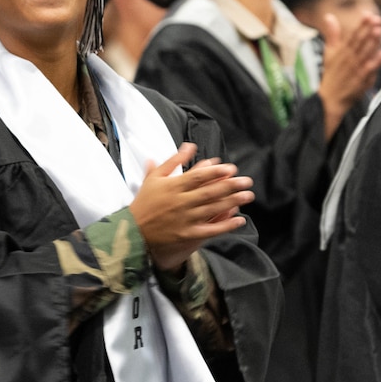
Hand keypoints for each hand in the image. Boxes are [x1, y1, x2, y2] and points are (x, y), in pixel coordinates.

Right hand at [129, 142, 253, 271]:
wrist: (132, 232)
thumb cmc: (144, 202)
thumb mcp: (154, 178)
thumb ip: (173, 161)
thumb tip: (190, 145)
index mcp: (172, 187)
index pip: (197, 177)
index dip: (215, 172)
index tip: (231, 168)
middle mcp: (180, 202)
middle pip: (209, 192)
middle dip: (230, 186)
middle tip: (247, 181)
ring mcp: (185, 219)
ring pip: (212, 209)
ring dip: (232, 202)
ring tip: (248, 195)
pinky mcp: (188, 235)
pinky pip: (210, 230)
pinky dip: (226, 225)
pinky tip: (240, 219)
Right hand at [319, 10, 380, 138]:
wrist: (329, 100)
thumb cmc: (331, 75)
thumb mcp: (329, 52)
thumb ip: (332, 34)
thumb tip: (328, 16)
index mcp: (341, 51)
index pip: (352, 35)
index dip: (361, 25)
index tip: (368, 15)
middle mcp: (349, 58)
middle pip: (360, 42)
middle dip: (368, 30)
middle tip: (376, 19)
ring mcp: (356, 69)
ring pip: (365, 53)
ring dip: (372, 42)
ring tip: (379, 31)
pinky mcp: (361, 80)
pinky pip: (369, 70)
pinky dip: (376, 62)